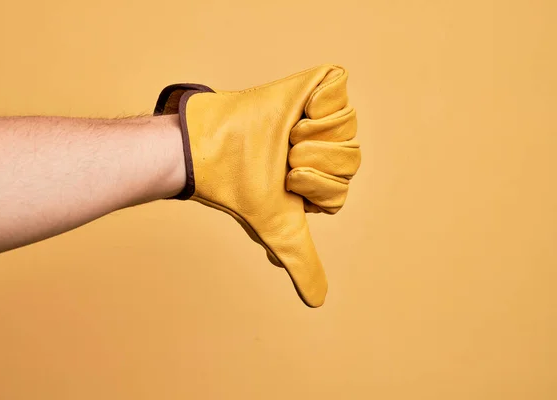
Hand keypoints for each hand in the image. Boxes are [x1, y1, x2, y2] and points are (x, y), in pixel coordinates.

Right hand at [155, 65, 360, 306]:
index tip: (282, 180)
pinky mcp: (316, 84)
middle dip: (310, 163)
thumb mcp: (279, 230)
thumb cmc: (238, 186)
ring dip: (308, 136)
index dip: (312, 187)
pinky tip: (293, 110)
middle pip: (349, 158)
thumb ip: (301, 262)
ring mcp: (321, 113)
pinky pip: (340, 87)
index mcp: (321, 177)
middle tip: (279, 157)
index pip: (342, 187)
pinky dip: (316, 103)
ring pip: (345, 127)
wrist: (207, 148)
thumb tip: (318, 302)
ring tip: (280, 134)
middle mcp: (324, 145)